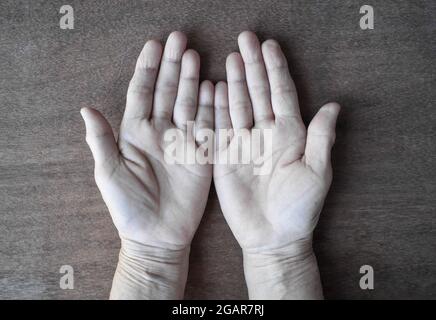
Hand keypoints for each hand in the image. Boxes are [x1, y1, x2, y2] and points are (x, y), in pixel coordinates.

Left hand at [81, 31, 213, 298]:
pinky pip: (208, 127)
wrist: (157, 237)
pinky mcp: (203, 156)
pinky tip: (215, 88)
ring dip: (193, 81)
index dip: (148, 69)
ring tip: (196, 57)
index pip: (142, 93)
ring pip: (189, 104)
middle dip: (174, 66)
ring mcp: (183, 142)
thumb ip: (101, 140)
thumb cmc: (128, 207)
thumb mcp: (109, 173)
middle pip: (167, 92)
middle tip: (181, 40)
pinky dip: (212, 108)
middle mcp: (161, 132)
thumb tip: (86, 108)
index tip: (154, 45)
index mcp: (136, 133)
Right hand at [214, 31, 339, 298]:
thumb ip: (321, 138)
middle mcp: (266, 133)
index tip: (269, 46)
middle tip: (246, 39)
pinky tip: (216, 88)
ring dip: (236, 81)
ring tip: (231, 57)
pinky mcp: (226, 156)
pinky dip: (218, 107)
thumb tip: (332, 105)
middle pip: (259, 92)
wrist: (273, 236)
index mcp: (290, 134)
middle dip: (253, 65)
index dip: (276, 69)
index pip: (282, 93)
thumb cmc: (299, 207)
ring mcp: (244, 143)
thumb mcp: (317, 172)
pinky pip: (221, 127)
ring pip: (239, 104)